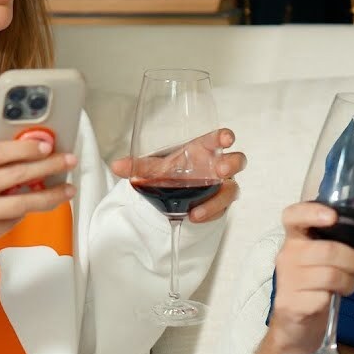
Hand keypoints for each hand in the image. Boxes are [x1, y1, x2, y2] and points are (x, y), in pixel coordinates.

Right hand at [0, 120, 77, 248]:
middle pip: (16, 177)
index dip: (25, 148)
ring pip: (21, 205)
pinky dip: (26, 211)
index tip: (47, 143)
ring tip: (69, 189)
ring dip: (50, 196)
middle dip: (48, 167)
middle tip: (69, 160)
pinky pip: (12, 222)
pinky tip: (38, 202)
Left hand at [110, 128, 246, 222]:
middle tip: (220, 171)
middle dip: (231, 164)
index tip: (226, 138)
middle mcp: (217, 166)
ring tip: (198, 211)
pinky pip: (221, 209)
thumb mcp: (155, 168)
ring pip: (231, 189)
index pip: (219, 138)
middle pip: (236, 160)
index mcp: (204, 149)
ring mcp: (222, 186)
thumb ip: (137, 167)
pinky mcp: (220, 203)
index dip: (225, 136)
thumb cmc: (173, 171)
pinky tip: (195, 216)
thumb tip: (116, 166)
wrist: (175, 192)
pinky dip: (208, 214)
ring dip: (218, 199)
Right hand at [268, 202, 353, 353]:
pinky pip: (324, 297)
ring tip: (346, 284)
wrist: (296, 322)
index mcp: (296, 237)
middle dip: (353, 260)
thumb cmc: (318, 279)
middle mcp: (287, 255)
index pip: (293, 216)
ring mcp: (287, 280)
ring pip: (331, 275)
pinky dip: (337, 298)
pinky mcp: (291, 304)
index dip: (311, 212)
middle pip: (328, 250)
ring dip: (349, 281)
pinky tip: (332, 298)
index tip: (332, 217)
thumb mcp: (334, 250)